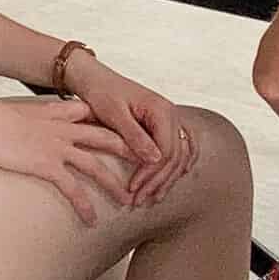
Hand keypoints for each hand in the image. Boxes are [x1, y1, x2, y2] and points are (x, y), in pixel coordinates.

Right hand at [0, 99, 132, 225]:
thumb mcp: (31, 110)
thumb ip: (51, 112)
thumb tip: (63, 115)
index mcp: (63, 116)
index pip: (100, 121)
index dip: (120, 132)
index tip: (137, 144)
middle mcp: (66, 129)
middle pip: (108, 140)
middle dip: (131, 156)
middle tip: (149, 172)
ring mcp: (57, 146)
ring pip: (97, 166)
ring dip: (115, 186)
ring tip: (129, 203)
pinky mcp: (45, 163)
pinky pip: (72, 188)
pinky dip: (84, 205)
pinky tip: (92, 220)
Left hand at [61, 52, 196, 206]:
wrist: (96, 79)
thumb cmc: (101, 93)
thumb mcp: (114, 114)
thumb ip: (135, 135)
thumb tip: (155, 159)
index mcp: (161, 109)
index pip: (166, 149)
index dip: (151, 173)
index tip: (134, 189)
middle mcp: (171, 113)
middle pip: (175, 156)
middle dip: (158, 181)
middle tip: (140, 201)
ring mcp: (171, 118)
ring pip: (180, 154)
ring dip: (168, 178)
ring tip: (153, 198)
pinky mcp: (165, 123)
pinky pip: (182, 146)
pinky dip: (180, 163)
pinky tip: (174, 177)